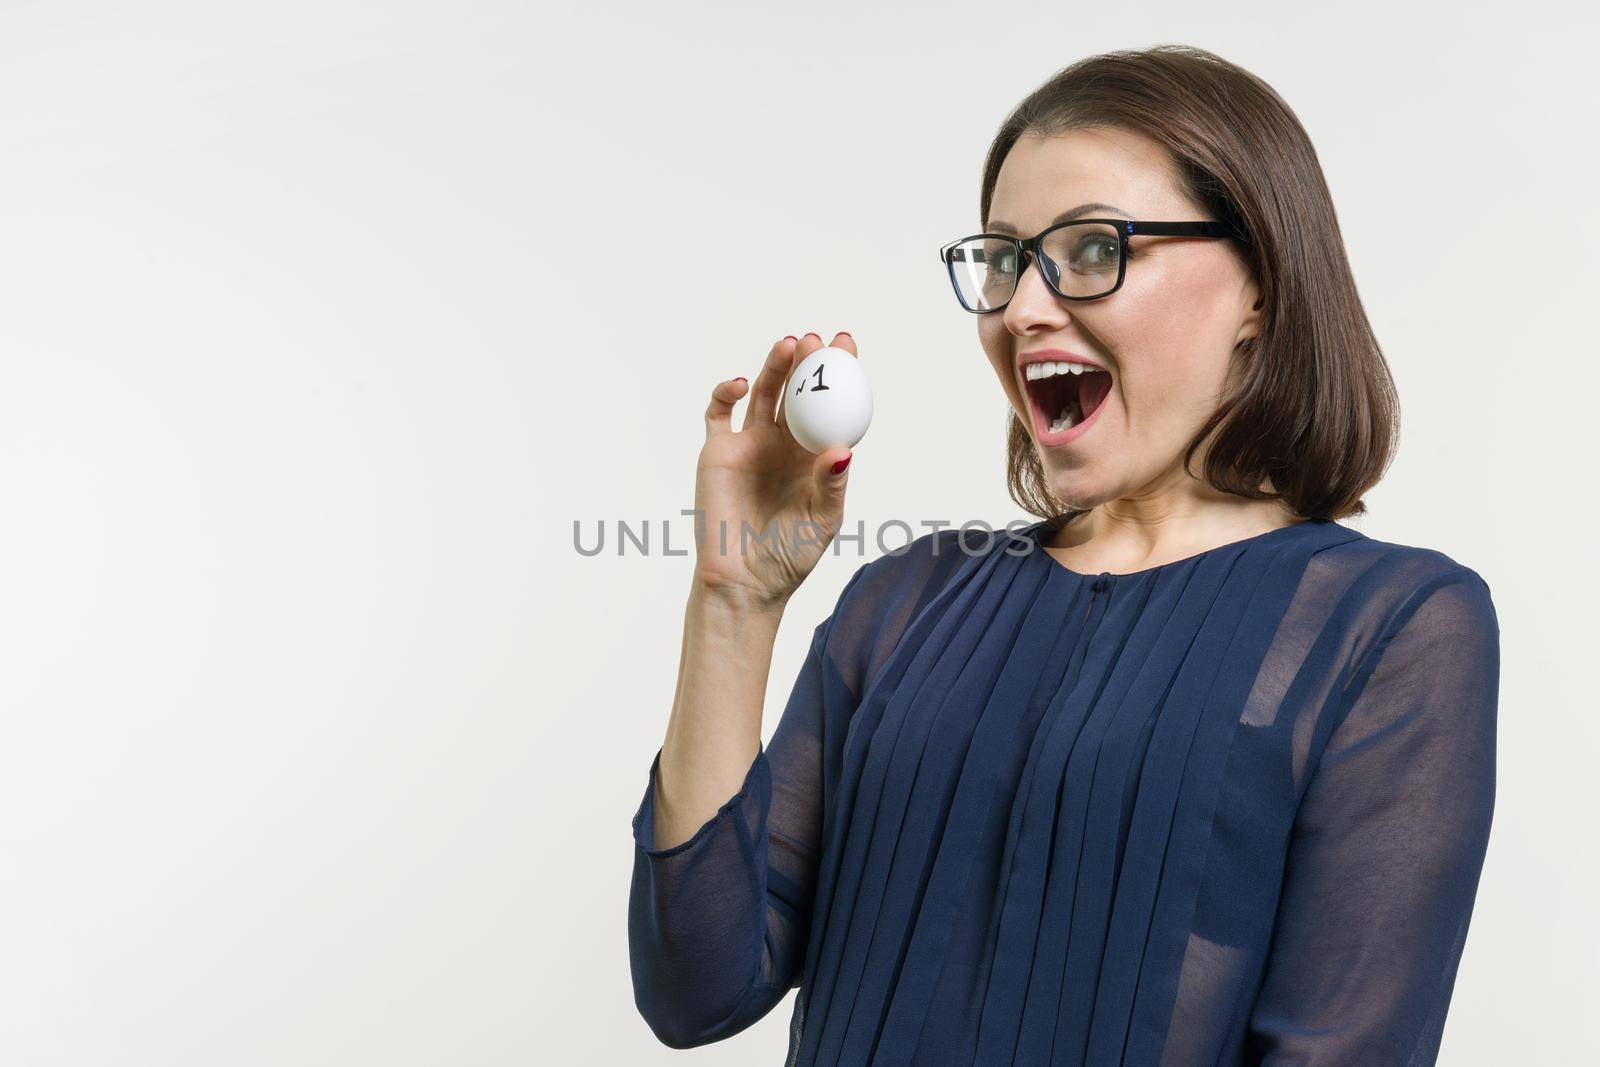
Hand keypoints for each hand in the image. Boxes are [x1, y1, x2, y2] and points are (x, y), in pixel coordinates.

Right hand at [690, 332, 857, 610]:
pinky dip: (726, 392)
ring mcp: (750, 444)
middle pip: (798, 391)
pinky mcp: (719, 451)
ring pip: (764, 393)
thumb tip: (843, 450)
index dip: (840, 373)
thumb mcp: (822, 520)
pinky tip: (742, 383)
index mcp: (814, 455)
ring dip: (774, 367)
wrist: (744, 581)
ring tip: (788, 346)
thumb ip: (831, 484)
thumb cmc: (789, 556)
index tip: (847, 347)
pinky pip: (719, 413)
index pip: (831, 405)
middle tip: (817, 340)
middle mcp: (784, 444)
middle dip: (809, 361)